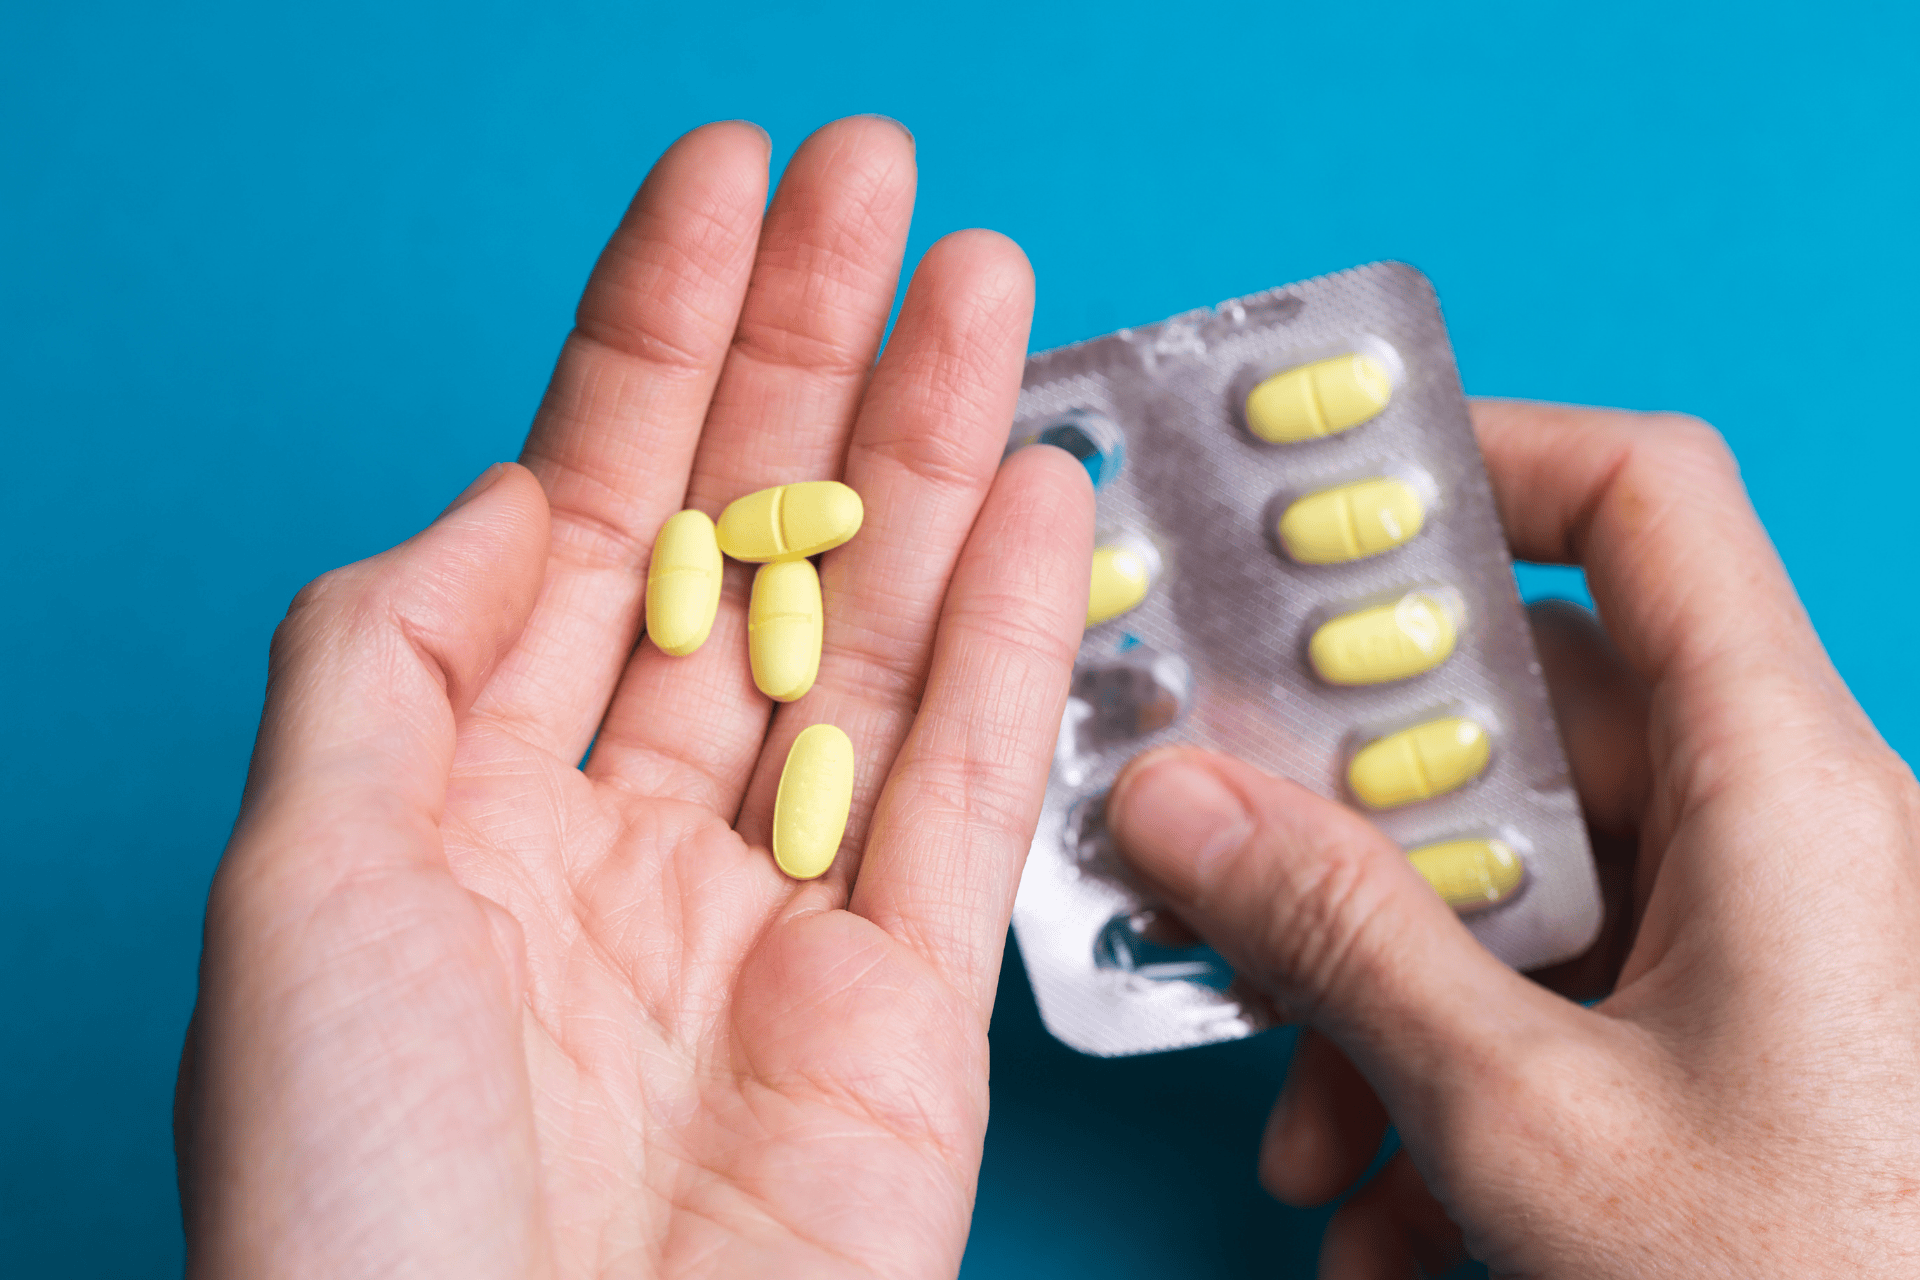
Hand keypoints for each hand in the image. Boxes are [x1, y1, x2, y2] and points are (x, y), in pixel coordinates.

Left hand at [175, 117, 1093, 1277]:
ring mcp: (781, 910)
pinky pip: (972, 787)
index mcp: (468, 792)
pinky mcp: (912, 1003)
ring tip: (986, 285)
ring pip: (874, 635)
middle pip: (746, 543)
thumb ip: (396, 652)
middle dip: (813, 355)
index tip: (726, 184)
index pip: (588, 507)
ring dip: (934, 458)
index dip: (655, 338)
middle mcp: (627, 832)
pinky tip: (1041, 498)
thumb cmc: (355, 1192)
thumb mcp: (299, 874)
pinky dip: (1012, 639)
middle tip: (884, 183)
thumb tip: (528, 498)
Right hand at [1105, 401, 1919, 1276]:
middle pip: (1518, 719)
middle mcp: (1775, 827)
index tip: (1314, 503)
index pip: (1641, 503)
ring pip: (1517, 882)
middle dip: (1350, 825)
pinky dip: (1449, 1084)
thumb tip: (1175, 802)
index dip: (1478, 458)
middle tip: (1215, 865)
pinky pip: (1558, 995)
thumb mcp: (1529, 1114)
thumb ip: (1341, 938)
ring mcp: (1756, 935)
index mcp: (1773, 781)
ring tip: (1305, 1134)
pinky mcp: (1732, 1030)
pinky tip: (1383, 1215)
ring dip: (1381, 997)